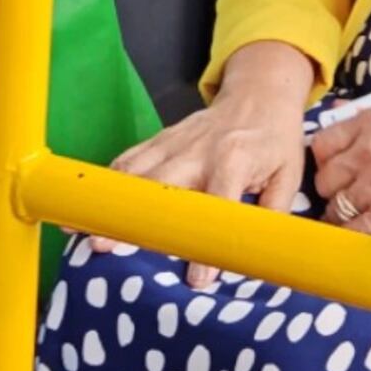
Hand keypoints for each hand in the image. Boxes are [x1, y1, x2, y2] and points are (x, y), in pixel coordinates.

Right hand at [93, 87, 306, 287]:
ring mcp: (174, 141)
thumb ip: (273, 215)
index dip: (205, 242)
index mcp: (233, 159)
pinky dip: (111, 180)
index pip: (216, 204)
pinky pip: (130, 158)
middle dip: (133, 217)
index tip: (196, 279)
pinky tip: (95, 203)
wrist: (259, 91)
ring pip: (135, 172)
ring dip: (110, 200)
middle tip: (105, 246)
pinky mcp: (161, 138)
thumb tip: (257, 257)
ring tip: (82, 226)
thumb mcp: (288, 176)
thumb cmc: (274, 139)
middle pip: (159, 187)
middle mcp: (197, 149)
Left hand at [314, 104, 370, 233]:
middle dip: (332, 186)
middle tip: (346, 188)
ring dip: (341, 210)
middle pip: (324, 178)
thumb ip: (364, 114)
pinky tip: (363, 225)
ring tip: (357, 208)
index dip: (324, 158)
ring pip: (335, 206)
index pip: (321, 144)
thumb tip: (335, 109)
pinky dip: (352, 231)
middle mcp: (370, 153)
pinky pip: (351, 229)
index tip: (332, 165)